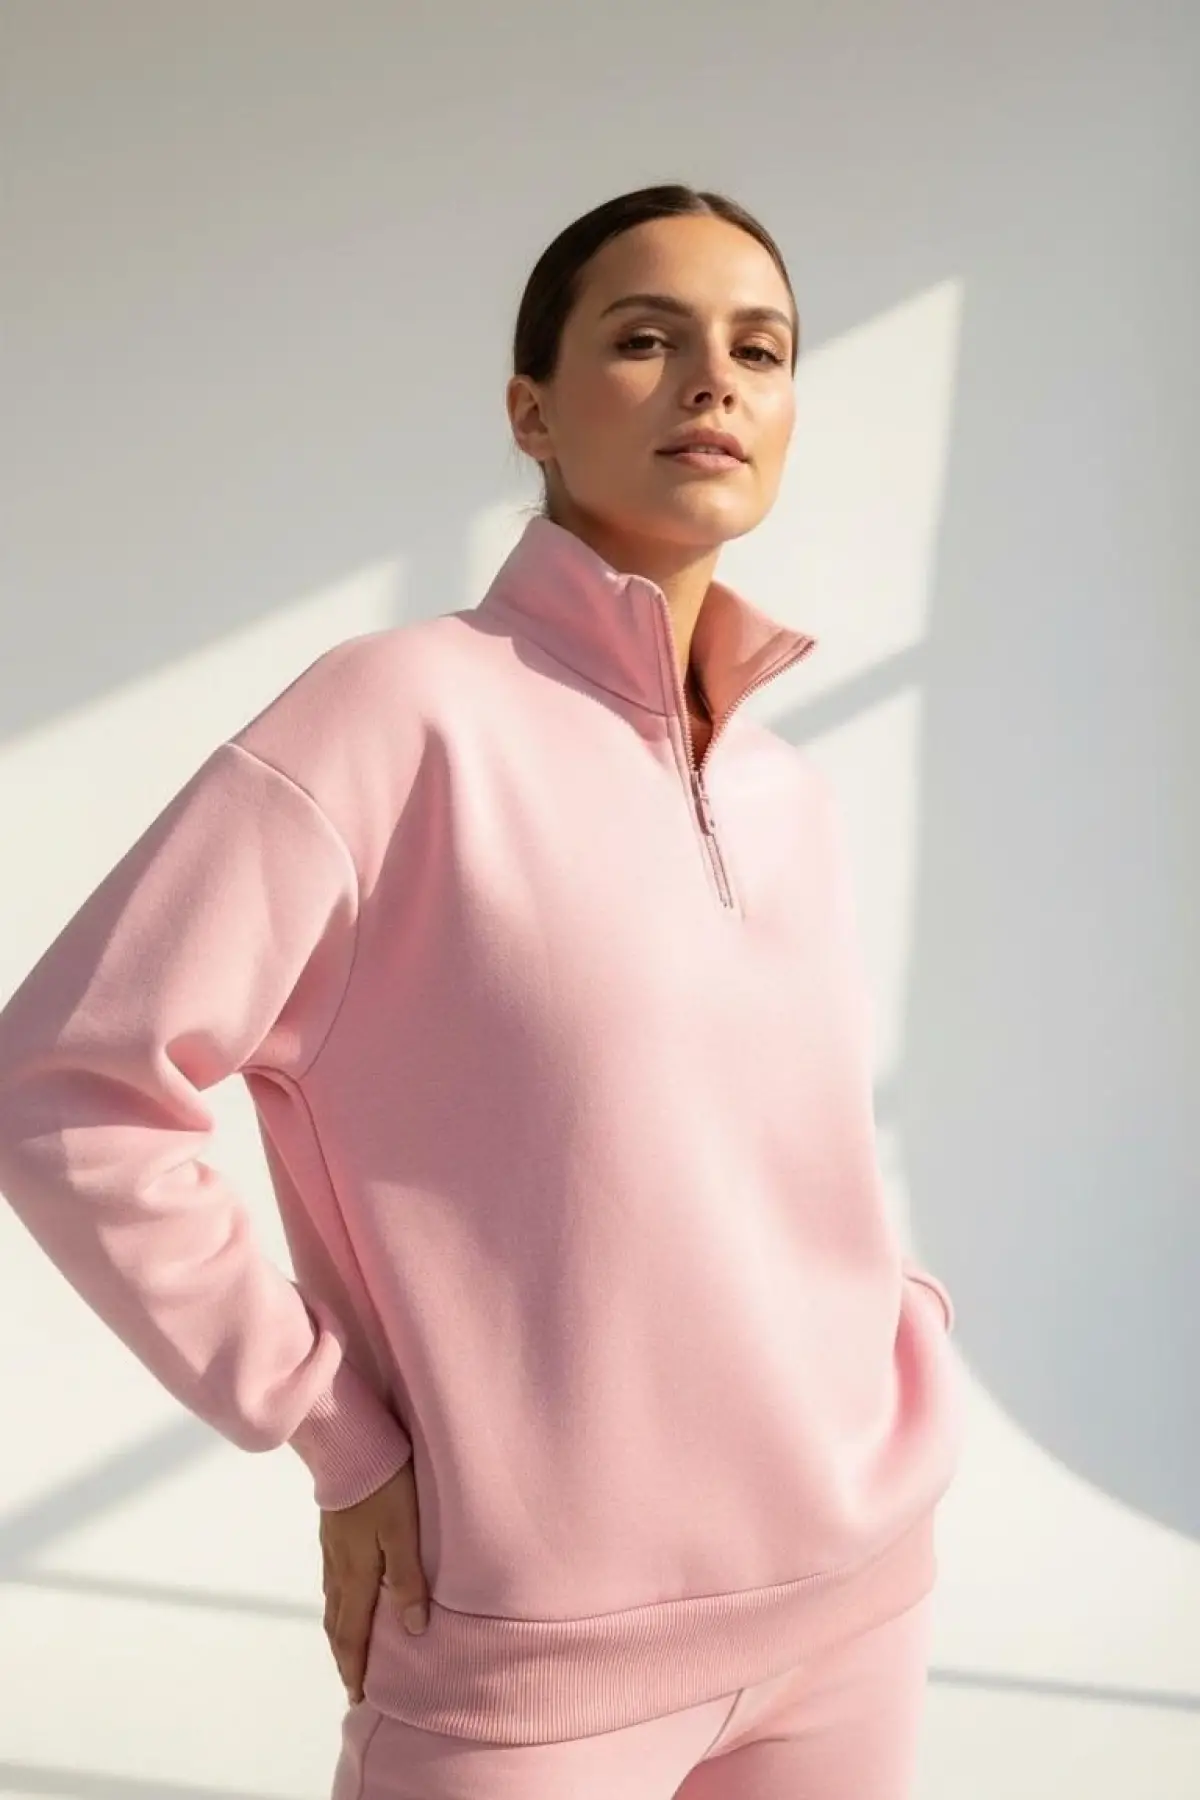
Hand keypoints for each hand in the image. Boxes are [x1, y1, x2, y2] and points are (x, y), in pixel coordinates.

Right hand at [320, 1458, 429, 1703]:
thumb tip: (413, 1630)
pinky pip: (330, 1581)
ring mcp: (331, 1548)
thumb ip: (407, 1579)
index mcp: (356, 1574)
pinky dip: (336, 1604)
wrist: (348, 1444)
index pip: (353, 1632)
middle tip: (350, 1684)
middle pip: (337, 1623)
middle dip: (344, 1656)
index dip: (355, 1666)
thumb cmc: (382, 1485)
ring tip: (347, 1649)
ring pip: (331, 1602)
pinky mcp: (331, 1530)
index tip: (357, 1696)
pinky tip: (343, 1597)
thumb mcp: (403, 1530)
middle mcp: (338, 1567)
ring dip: (339, 1632)